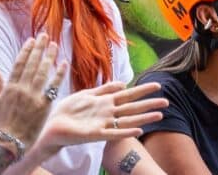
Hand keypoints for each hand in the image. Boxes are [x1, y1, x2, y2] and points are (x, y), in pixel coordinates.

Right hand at [0, 34, 63, 151]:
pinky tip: (63, 63)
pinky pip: (54, 87)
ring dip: (49, 57)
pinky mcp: (44, 106)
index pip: (19, 64)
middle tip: (45, 36)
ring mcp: (33, 97)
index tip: (31, 40)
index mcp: (9, 87)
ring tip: (54, 45)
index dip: (26, 51)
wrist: (5, 143)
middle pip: (32, 64)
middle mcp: (21, 89)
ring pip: (43, 72)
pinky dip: (59, 74)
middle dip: (39, 49)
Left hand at [36, 81, 168, 150]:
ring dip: (144, 118)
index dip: (142, 90)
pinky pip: (113, 134)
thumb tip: (124, 82)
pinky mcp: (95, 134)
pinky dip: (126, 132)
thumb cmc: (67, 110)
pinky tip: (138, 131)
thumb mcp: (86, 94)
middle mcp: (107, 113)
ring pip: (128, 120)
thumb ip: (104, 89)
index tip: (158, 85)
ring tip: (160, 115)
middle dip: (149, 104)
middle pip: (133, 107)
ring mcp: (103, 124)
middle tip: (167, 102)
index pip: (128, 94)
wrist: (50, 125)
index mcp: (105, 102)